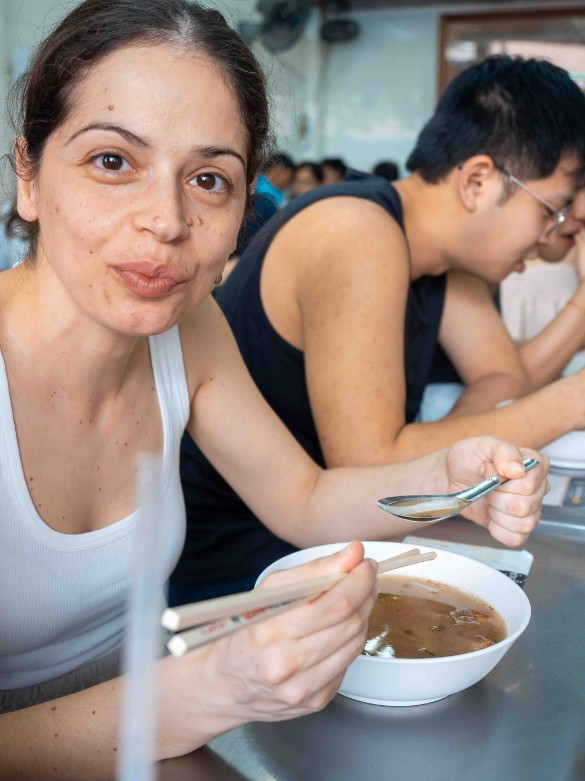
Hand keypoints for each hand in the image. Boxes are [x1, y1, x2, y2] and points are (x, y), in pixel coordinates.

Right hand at [158, 542, 376, 757]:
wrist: (222, 683)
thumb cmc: (243, 630)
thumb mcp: (269, 590)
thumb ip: (314, 570)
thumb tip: (353, 553)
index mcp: (272, 632)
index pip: (337, 604)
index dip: (359, 580)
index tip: (364, 563)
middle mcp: (288, 665)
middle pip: (351, 623)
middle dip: (365, 593)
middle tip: (362, 577)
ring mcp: (304, 688)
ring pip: (355, 643)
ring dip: (362, 616)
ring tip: (352, 600)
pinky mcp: (315, 702)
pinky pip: (347, 664)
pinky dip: (348, 642)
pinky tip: (335, 631)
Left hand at [443, 437, 548, 546]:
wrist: (451, 476)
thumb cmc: (469, 458)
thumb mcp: (482, 445)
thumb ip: (503, 451)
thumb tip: (517, 470)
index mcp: (535, 464)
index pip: (529, 484)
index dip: (502, 481)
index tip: (486, 469)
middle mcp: (538, 487)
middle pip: (525, 506)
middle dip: (496, 498)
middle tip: (485, 487)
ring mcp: (531, 509)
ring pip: (524, 524)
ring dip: (497, 514)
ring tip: (488, 500)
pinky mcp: (518, 527)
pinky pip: (516, 539)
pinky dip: (498, 530)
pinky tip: (490, 515)